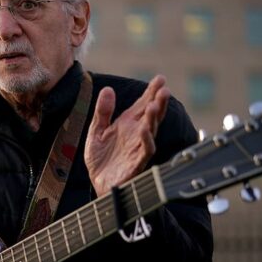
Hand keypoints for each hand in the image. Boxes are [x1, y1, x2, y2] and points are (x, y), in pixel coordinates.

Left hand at [85, 76, 169, 196]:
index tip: (160, 78)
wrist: (97, 183)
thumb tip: (107, 89)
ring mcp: (138, 148)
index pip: (142, 105)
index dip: (151, 92)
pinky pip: (145, 151)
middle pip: (151, 116)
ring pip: (151, 131)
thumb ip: (102, 112)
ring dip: (154, 118)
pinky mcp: (136, 163)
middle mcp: (136, 135)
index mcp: (128, 125)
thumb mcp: (97, 131)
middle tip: (164, 88)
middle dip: (158, 102)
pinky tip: (144, 129)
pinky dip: (146, 140)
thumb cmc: (101, 159)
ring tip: (155, 104)